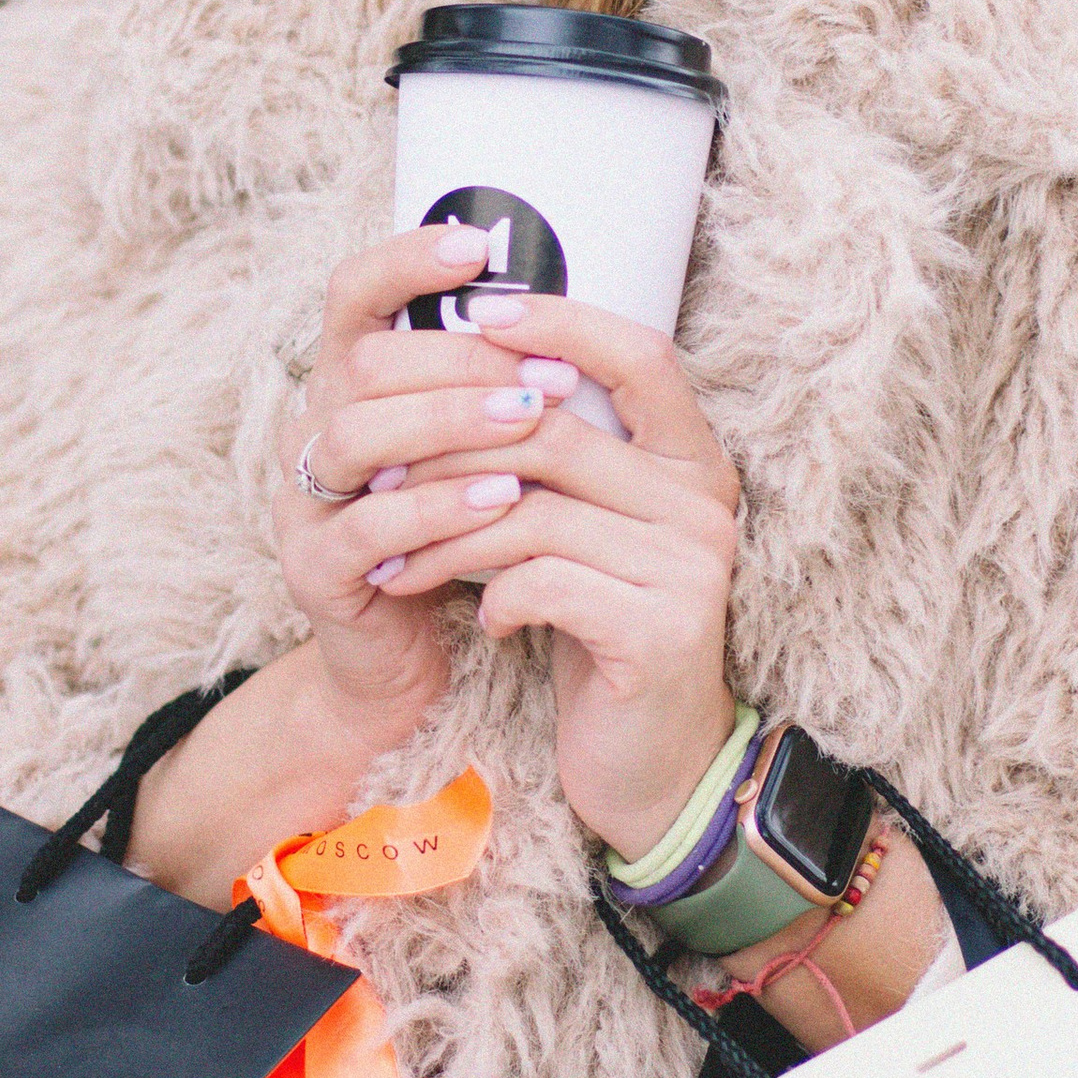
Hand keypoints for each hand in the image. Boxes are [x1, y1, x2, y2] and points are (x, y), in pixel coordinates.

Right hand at [274, 223, 589, 761]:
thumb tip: (570, 306)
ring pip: (356, 433)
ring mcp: (302, 500)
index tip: (477, 247)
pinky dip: (438, 507)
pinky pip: (367, 526)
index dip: (405, 262)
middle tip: (551, 373)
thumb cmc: (459, 538)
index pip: (353, 293)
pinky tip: (502, 500)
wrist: (407, 665)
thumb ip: (495, 384)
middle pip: (366, 362)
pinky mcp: (313, 569)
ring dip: (450, 421)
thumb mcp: (476, 451)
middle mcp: (311, 428)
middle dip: (462, 359)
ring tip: (532, 421)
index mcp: (348, 383)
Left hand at [357, 287, 740, 859]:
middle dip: (446, 445)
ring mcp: (690, 566)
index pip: (638, 352)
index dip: (559, 320)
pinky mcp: (660, 632)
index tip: (473, 312)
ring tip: (398, 559)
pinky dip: (492, 596)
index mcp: (692, 460)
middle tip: (374, 468)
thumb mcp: (581, 533)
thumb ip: (553, 460)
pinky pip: (542, 582)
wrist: (651, 765)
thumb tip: (455, 371)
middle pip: (556, 430)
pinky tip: (481, 620)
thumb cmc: (600, 631)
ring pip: (532, 510)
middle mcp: (703, 502)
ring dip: (445, 534)